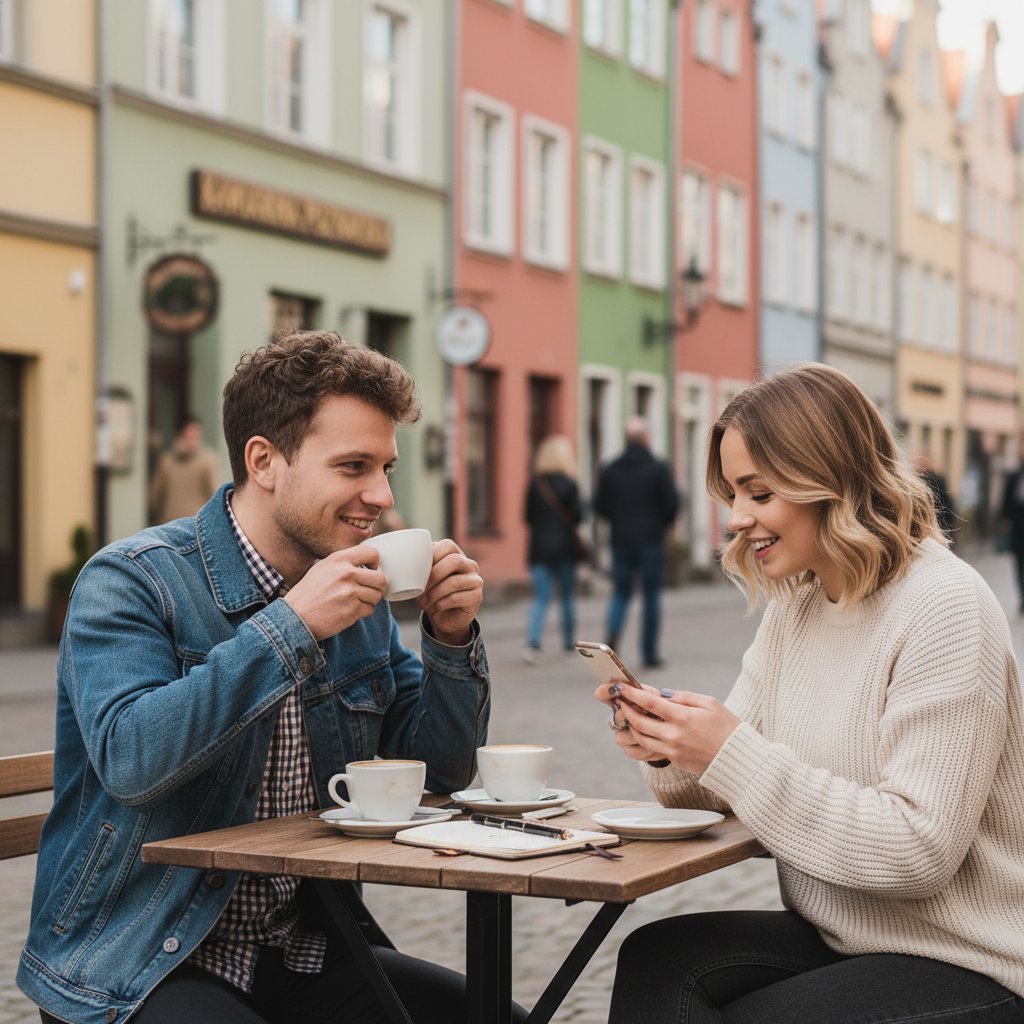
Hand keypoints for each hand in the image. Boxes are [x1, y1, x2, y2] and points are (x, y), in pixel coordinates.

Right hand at [283, 546, 386, 639]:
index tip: (371, 570)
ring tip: (356, 601)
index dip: (376, 563)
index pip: (373, 553)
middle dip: (378, 586)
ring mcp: (349, 592)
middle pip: (381, 578)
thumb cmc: (308, 593)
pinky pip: (369, 609)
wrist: (294, 616)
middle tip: (369, 590)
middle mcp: (346, 573)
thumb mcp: (323, 568)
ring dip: (370, 600)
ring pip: (377, 595)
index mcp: (339, 559)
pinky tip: (350, 610)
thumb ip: (344, 563)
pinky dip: (363, 612)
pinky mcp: (351, 610)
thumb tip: (368, 564)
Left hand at [417, 539, 482, 644]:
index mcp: (456, 555)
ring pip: (455, 581)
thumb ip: (419, 567)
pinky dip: (441, 604)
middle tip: (422, 588)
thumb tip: (404, 561)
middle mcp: (470, 565)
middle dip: (434, 575)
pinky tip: (435, 608)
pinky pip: (457, 597)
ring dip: (435, 593)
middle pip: (455, 560)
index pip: (448, 545)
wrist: (444, 618)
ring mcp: (476, 580)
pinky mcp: (477, 597)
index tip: (419, 569)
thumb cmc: (432, 594)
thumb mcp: (423, 579)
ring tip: (424, 602)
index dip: (433, 554)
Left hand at [594, 682, 739, 773]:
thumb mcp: (710, 703)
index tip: (620, 687)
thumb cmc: (728, 728)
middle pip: (638, 722)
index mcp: (683, 718)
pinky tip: (644, 729)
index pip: (649, 703)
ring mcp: (673, 751)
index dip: (631, 694)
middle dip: (625, 710)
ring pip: (641, 738)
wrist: (739, 761)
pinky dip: (644, 738)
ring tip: (628, 715)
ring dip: (631, 726)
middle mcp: (674, 736)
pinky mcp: (675, 761)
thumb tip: (663, 694)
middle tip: (620, 701)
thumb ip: (684, 697)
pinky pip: (652, 749)